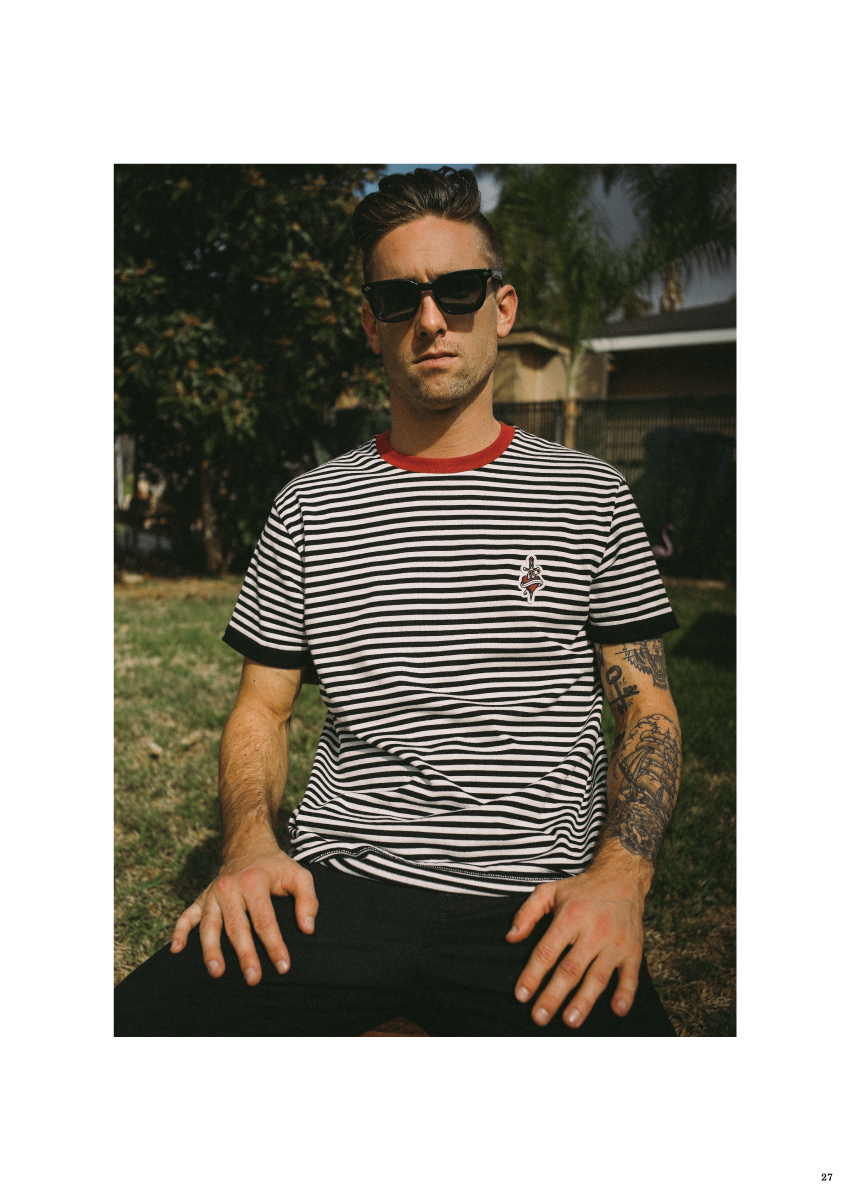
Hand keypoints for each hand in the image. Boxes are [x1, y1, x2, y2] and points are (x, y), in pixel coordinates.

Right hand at [170, 847, 317, 985]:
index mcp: (254, 882)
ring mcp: (213, 894)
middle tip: (253, 980)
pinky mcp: (201, 898)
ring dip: (211, 949)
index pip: (265, 920)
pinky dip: (180, 931)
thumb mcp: (299, 875)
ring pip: (209, 925)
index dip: (274, 945)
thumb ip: (308, 899)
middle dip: (245, 955)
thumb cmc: (276, 867)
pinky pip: (187, 915)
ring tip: (216, 972)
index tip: (283, 967)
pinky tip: (176, 949)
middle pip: (237, 927)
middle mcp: (230, 888)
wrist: (248, 846)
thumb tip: (307, 928)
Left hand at [505, 858, 648, 1027]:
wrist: (622, 877)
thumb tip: (511, 937)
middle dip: (553, 995)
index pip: (547, 951)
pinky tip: (618, 1010)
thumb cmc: (581, 889)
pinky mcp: (633, 950)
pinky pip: (631, 975)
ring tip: (570, 1021)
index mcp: (570, 916)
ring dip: (584, 1001)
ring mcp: (615, 942)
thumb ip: (527, 913)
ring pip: (598, 976)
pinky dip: (626, 993)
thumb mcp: (550, 891)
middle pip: (570, 969)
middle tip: (539, 1018)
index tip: (520, 995)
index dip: (532, 975)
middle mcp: (593, 931)